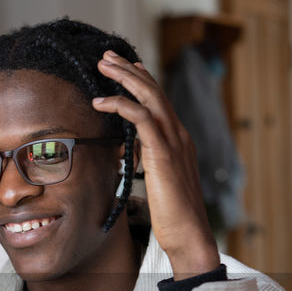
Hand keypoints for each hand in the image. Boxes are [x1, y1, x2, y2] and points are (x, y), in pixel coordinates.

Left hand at [92, 50, 220, 278]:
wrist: (190, 234)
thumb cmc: (173, 216)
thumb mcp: (160, 182)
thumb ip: (151, 162)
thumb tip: (135, 153)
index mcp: (180, 141)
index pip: (162, 101)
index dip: (145, 80)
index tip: (128, 66)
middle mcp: (180, 135)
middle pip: (154, 91)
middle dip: (130, 70)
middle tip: (108, 56)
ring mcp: (174, 141)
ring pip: (149, 96)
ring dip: (124, 77)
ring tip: (103, 66)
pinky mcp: (163, 152)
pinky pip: (141, 118)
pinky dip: (120, 104)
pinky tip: (101, 101)